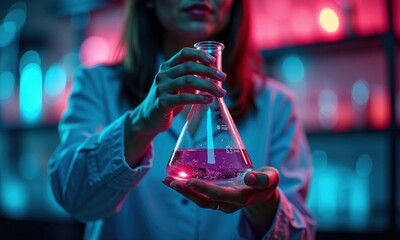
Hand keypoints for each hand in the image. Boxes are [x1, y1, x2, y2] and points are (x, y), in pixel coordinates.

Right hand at [134, 47, 226, 133]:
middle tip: (223, 77)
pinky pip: (184, 98)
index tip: (213, 61)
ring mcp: (161, 88)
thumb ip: (190, 77)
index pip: (184, 53)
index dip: (200, 55)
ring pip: (189, 81)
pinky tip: (209, 100)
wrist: (148, 119)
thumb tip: (214, 73)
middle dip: (209, 71)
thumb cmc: (168, 100)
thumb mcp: (177, 85)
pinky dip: (199, 98)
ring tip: (221, 93)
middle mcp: (162, 75)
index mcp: (166, 67)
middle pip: (189, 67)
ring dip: (208, 85)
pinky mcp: (163, 103)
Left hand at [162, 166, 279, 212]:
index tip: (189, 181)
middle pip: (204, 201)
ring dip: (183, 191)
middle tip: (170, 181)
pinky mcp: (216, 197)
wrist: (264, 192)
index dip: (204, 189)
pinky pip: (200, 195)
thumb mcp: (271, 178)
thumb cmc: (267, 182)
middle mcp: (228, 203)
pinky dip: (187, 188)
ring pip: (199, 200)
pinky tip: (176, 178)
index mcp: (240, 197)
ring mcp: (221, 202)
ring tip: (167, 180)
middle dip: (186, 192)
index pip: (219, 194)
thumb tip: (250, 177)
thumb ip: (263, 178)